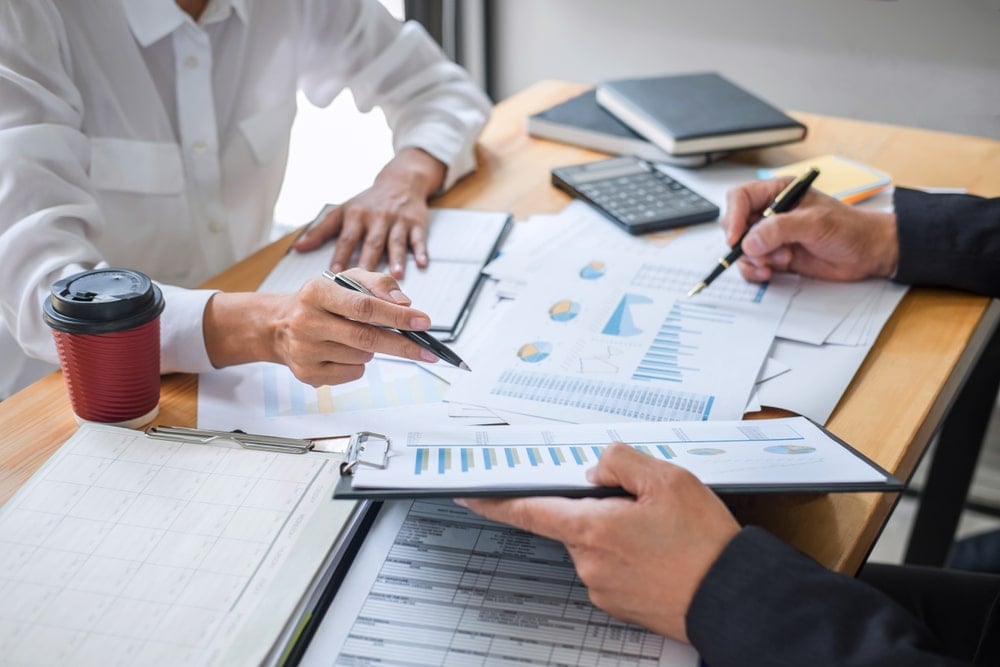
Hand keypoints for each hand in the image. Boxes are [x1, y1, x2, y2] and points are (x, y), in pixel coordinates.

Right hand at [203, 268, 440, 385]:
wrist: (278, 326)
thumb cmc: (320, 300)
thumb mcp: (347, 280)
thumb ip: (379, 284)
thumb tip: (405, 303)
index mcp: (316, 292)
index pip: (364, 306)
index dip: (397, 316)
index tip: (423, 322)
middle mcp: (306, 322)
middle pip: (366, 337)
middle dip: (402, 345)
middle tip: (427, 350)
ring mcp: (305, 351)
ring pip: (362, 357)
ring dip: (372, 349)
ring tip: (354, 336)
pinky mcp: (307, 374)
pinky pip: (353, 374)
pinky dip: (359, 364)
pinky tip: (343, 351)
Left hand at [292, 147, 446, 278]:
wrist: (400, 181)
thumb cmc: (368, 202)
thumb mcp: (342, 211)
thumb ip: (321, 231)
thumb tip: (298, 248)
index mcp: (356, 216)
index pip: (346, 239)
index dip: (341, 256)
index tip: (335, 274)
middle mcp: (376, 218)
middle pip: (371, 243)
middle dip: (368, 262)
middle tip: (365, 283)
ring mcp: (397, 220)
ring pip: (395, 241)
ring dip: (396, 258)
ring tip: (395, 276)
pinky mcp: (416, 223)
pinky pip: (418, 238)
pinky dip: (420, 251)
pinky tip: (421, 263)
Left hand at [458, 444, 739, 642]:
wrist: (733, 597)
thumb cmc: (704, 543)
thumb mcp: (668, 480)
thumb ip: (621, 462)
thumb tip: (595, 467)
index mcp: (592, 529)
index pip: (529, 512)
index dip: (495, 502)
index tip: (470, 495)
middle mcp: (589, 562)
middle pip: (574, 522)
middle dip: (600, 508)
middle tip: (646, 506)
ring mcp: (602, 587)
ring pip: (596, 544)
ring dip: (618, 532)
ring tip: (664, 534)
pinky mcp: (619, 604)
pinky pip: (612, 567)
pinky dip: (630, 555)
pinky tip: (663, 554)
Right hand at [721, 178, 898, 282]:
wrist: (868, 253)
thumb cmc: (849, 229)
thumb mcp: (815, 223)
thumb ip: (779, 230)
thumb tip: (749, 242)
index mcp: (778, 193)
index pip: (741, 197)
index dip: (733, 216)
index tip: (735, 238)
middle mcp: (770, 213)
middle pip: (735, 225)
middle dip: (744, 243)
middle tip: (762, 253)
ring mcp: (771, 237)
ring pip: (741, 249)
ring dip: (754, 260)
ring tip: (781, 261)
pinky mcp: (775, 257)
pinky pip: (751, 265)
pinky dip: (755, 272)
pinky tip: (772, 272)